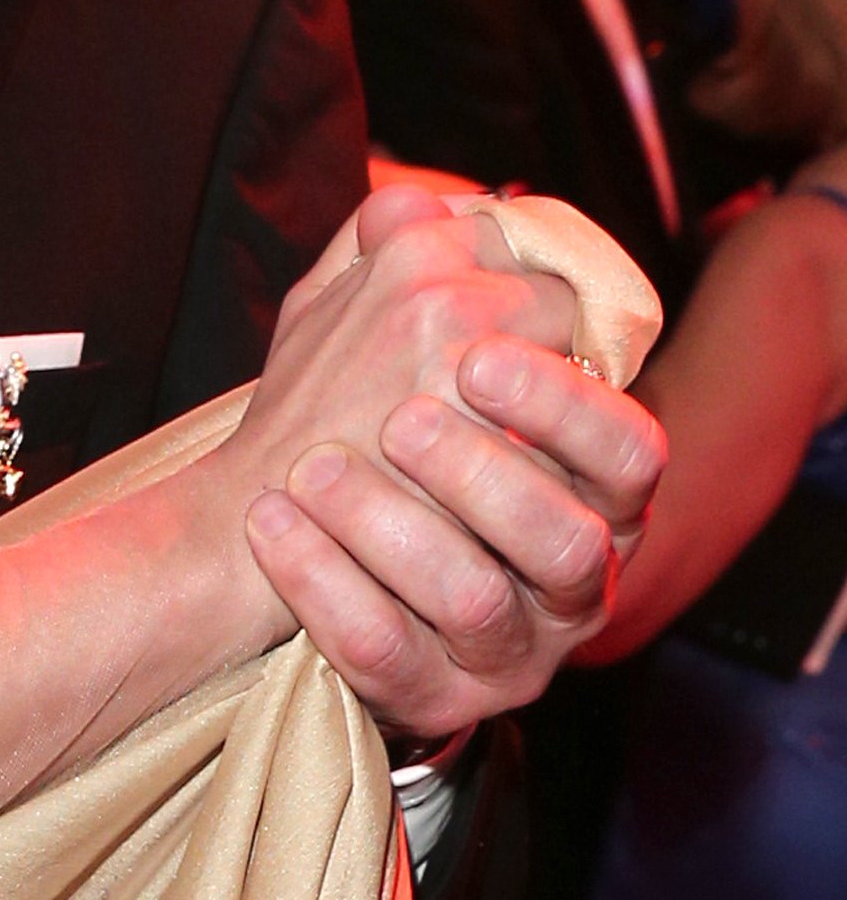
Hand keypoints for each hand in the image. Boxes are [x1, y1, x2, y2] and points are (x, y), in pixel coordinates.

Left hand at [224, 190, 664, 733]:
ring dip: (390, 528)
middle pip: (564, 537)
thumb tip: (413, 200)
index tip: (474, 358)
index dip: (563, 405)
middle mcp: (572, 579)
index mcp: (593, 491)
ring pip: (474, 601)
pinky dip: (321, 585)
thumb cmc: (367, 436)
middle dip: (478, 471)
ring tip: (312, 466)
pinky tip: (271, 523)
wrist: (297, 560)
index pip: (628, 451)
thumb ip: (412, 275)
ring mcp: (506, 650)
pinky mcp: (431, 698)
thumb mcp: (397, 351)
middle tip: (393, 418)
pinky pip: (382, 657)